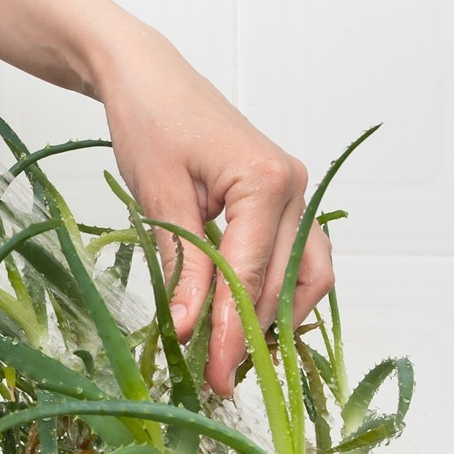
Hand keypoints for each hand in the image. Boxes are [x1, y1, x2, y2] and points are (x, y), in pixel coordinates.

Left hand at [97, 30, 333, 396]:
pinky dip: (275, 291)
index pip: (252, 275)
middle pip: (286, 282)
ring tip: (237, 356)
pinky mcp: (279, 200)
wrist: (146, 76)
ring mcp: (293, 194)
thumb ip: (181, 263)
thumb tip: (188, 329)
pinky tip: (246, 318)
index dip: (232, 331)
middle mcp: (295, 188)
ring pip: (306, 275)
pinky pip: (294, 257)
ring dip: (277, 318)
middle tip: (218, 378)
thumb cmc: (149, 120)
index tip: (213, 374)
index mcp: (267, 181)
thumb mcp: (158, 196)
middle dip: (254, 335)